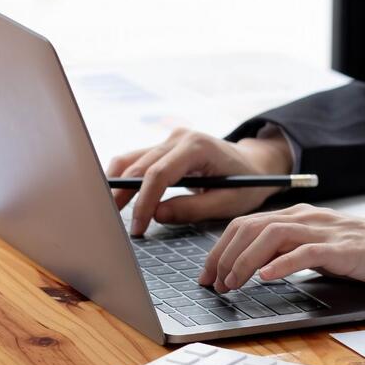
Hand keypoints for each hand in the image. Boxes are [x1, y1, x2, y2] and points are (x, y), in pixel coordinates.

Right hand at [106, 127, 293, 235]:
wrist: (255, 163)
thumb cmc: (247, 183)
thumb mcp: (228, 203)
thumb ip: (192, 209)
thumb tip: (157, 215)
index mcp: (197, 147)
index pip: (159, 174)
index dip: (144, 202)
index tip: (138, 226)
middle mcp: (179, 138)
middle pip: (138, 166)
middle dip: (123, 195)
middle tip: (113, 223)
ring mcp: (170, 139)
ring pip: (130, 159)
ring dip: (117, 184)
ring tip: (110, 210)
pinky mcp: (164, 147)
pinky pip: (136, 160)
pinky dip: (123, 177)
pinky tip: (117, 196)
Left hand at [198, 204, 364, 292]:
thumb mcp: (323, 251)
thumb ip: (292, 254)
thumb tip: (257, 270)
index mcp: (300, 217)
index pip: (247, 224)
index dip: (221, 248)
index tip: (207, 273)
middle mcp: (308, 218)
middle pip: (251, 227)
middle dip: (224, 255)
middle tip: (213, 283)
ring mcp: (325, 231)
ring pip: (271, 235)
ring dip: (244, 261)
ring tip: (232, 283)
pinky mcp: (343, 248)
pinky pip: (305, 252)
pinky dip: (281, 264)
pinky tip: (266, 278)